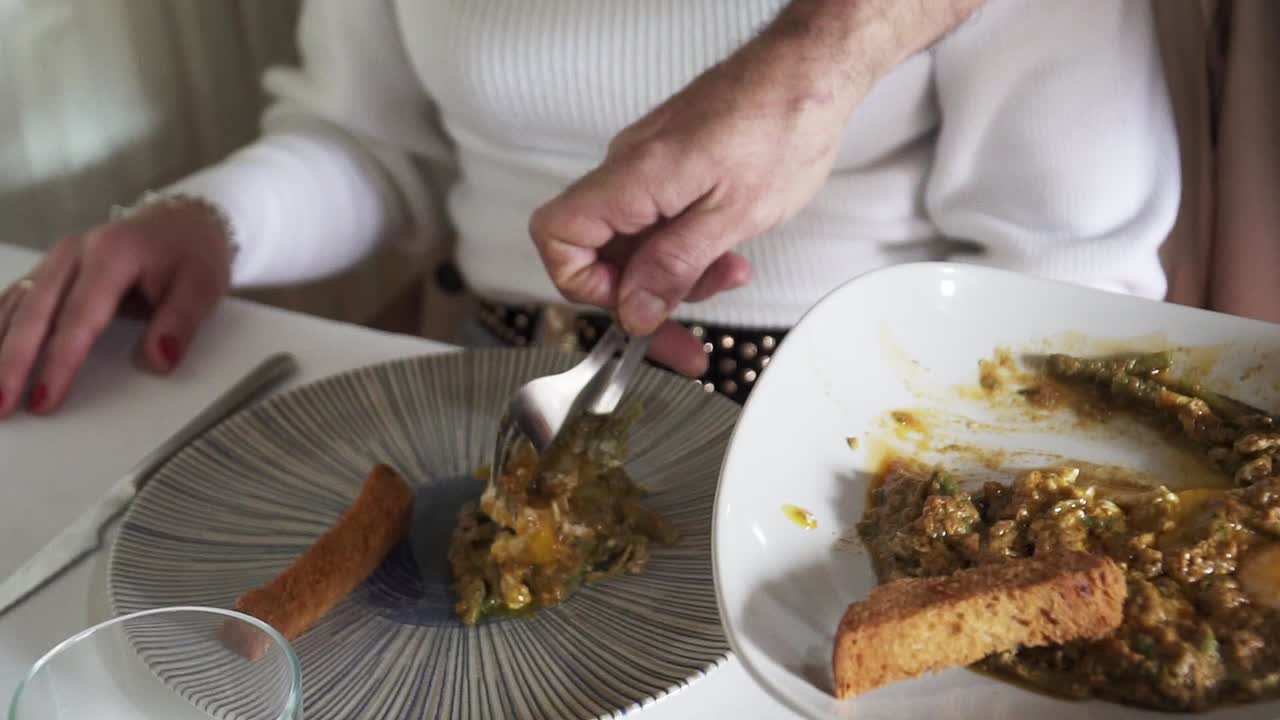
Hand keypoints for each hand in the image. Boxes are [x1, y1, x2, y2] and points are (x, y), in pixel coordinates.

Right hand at [0, 199, 233, 416]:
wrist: (181, 221)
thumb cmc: (192, 254)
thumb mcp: (203, 285)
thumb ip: (181, 321)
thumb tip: (158, 359)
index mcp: (112, 253)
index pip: (80, 316)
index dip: (60, 361)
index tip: (46, 398)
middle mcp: (74, 253)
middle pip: (34, 312)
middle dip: (12, 363)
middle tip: (1, 407)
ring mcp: (57, 260)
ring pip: (15, 306)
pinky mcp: (50, 270)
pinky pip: (14, 300)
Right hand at [530, 36, 860, 375]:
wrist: (811, 71)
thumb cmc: (783, 123)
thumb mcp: (735, 214)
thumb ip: (675, 265)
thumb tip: (634, 310)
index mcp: (634, 177)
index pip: (558, 236)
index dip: (584, 285)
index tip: (631, 311)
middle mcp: (630, 168)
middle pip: (600, 251)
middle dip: (643, 299)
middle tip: (684, 341)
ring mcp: (648, 166)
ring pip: (634, 242)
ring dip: (674, 276)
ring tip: (725, 277)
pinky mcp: (670, 165)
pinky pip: (658, 220)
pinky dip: (686, 249)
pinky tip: (725, 254)